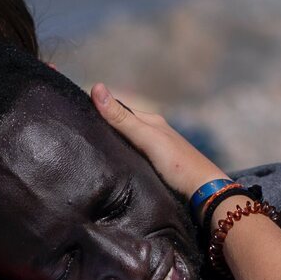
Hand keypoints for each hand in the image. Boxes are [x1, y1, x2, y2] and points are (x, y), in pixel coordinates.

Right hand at [91, 83, 225, 198]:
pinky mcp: (157, 169)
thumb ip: (122, 118)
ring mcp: (156, 152)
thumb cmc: (177, 163)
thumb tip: (96, 87)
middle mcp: (154, 133)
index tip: (76, 115)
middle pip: (123, 128)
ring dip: (113, 147)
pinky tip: (113, 167)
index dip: (99, 112)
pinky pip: (134, 160)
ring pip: (128, 145)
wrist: (204, 193)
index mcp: (151, 121)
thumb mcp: (146, 138)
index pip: (119, 111)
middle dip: (104, 130)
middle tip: (79, 136)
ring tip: (91, 152)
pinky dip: (122, 160)